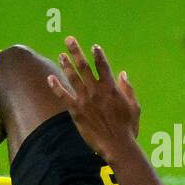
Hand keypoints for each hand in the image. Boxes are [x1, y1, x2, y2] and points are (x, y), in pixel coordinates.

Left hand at [48, 37, 140, 158]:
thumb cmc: (128, 128)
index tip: (94, 46)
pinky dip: (56, 86)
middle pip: (84, 66)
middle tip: (69, 39)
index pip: (103, 66)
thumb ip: (128, 89)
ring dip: (66, 65)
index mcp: (111, 88)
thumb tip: (122, 74)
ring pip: (73, 78)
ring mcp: (85, 100)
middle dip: (76, 51)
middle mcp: (96, 91)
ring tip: (61, 54)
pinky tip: (50, 78)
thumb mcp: (134, 106)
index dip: (98, 55)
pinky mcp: (76, 111)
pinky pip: (63, 96)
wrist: (117, 145)